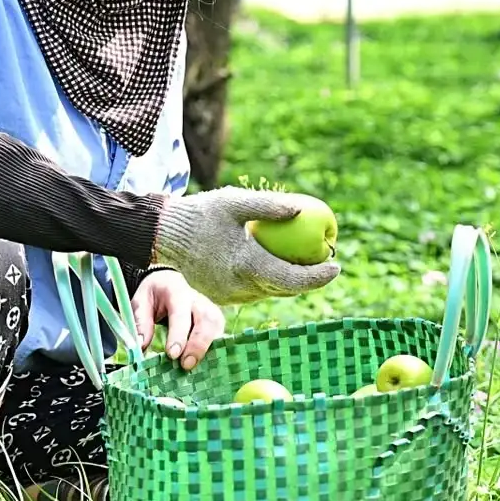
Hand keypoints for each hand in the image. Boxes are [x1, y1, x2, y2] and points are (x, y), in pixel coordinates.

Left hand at [132, 270, 224, 371]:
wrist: (168, 284)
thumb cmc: (154, 296)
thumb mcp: (140, 303)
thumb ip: (140, 323)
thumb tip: (141, 345)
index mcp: (176, 292)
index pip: (181, 313)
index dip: (179, 335)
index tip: (172, 354)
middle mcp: (198, 299)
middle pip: (206, 320)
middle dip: (198, 344)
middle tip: (186, 365)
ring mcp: (210, 309)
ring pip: (216, 328)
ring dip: (208, 349)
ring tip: (194, 366)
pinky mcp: (216, 320)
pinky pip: (220, 335)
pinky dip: (213, 350)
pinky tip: (203, 363)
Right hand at [151, 187, 341, 304]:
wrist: (162, 236)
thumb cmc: (199, 215)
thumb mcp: (235, 202)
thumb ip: (268, 206)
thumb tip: (302, 208)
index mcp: (247, 265)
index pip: (293, 278)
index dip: (319, 277)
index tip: (337, 266)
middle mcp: (241, 287)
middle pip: (287, 290)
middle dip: (311, 280)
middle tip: (327, 261)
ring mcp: (231, 296)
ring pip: (272, 293)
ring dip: (291, 282)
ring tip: (309, 263)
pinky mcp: (222, 298)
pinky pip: (256, 292)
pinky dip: (271, 282)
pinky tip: (279, 265)